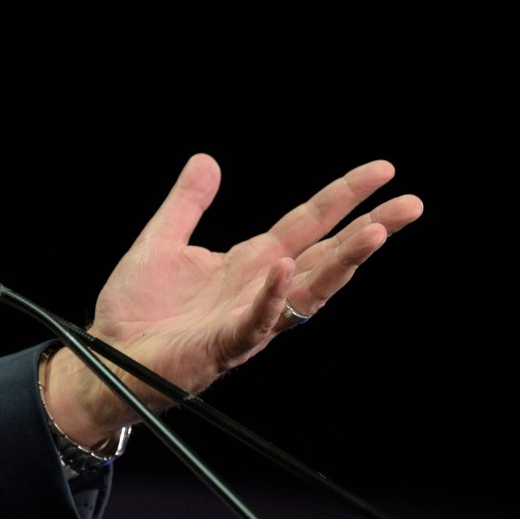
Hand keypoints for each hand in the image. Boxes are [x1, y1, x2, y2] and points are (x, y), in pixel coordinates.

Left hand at [44, 153, 422, 444]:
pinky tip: (284, 269)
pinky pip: (254, 323)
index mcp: (251, 262)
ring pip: (307, 291)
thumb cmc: (136, 310)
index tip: (385, 171)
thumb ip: (187, 204)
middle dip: (370, 229)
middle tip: (413, 204)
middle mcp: (261, 289)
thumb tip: (207, 159)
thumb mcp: (162, 241)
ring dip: (341, 264)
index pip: (309, 222)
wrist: (106, 359)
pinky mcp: (222, 346)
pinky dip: (271, 298)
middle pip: (327, 255)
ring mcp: (247, 319)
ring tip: (374, 232)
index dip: (345, 195)